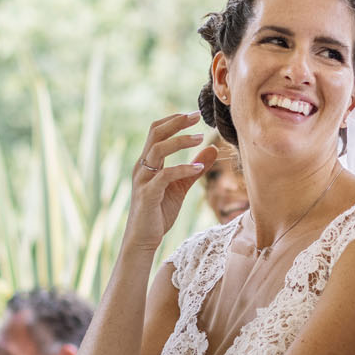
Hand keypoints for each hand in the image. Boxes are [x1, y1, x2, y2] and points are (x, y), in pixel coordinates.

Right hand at [124, 112, 214, 250]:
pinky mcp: (148, 194)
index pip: (156, 131)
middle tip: (196, 116)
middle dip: (176, 123)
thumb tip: (212, 149)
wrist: (143, 239)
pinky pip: (165, 175)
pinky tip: (198, 169)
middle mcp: (142, 167)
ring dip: (180, 141)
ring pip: (157, 150)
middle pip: (155, 134)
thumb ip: (194, 168)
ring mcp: (143, 180)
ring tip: (201, 138)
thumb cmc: (159, 212)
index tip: (193, 114)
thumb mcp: (180, 187)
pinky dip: (182, 169)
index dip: (173, 120)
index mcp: (148, 163)